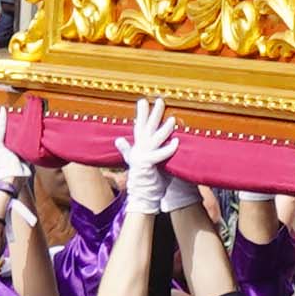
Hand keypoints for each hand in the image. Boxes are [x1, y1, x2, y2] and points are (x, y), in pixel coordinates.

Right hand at [119, 96, 174, 217]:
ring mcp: (142, 156)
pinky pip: (160, 155)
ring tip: (173, 120)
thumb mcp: (135, 160)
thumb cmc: (145, 177)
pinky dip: (168, 149)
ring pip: (155, 138)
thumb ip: (128, 150)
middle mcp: (139, 149)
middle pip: (146, 127)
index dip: (141, 113)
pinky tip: (176, 142)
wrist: (142, 195)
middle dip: (153, 113)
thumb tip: (118, 140)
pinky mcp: (148, 165)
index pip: (139, 126)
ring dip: (164, 129)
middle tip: (160, 100)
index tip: (143, 100)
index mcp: (138, 146)